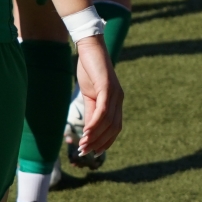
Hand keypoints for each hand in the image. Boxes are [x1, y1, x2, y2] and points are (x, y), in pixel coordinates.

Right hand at [73, 37, 123, 156]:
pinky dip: (95, 123)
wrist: (89, 48)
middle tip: (84, 152)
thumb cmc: (89, 70)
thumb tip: (88, 132)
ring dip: (95, 136)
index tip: (93, 152)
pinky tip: (86, 132)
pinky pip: (103, 110)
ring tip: (82, 145)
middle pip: (113, 128)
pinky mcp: (107, 87)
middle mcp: (119, 99)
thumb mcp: (89, 95)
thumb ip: (90, 112)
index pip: (115, 127)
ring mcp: (115, 93)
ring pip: (108, 121)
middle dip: (99, 142)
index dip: (106, 141)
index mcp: (116, 101)